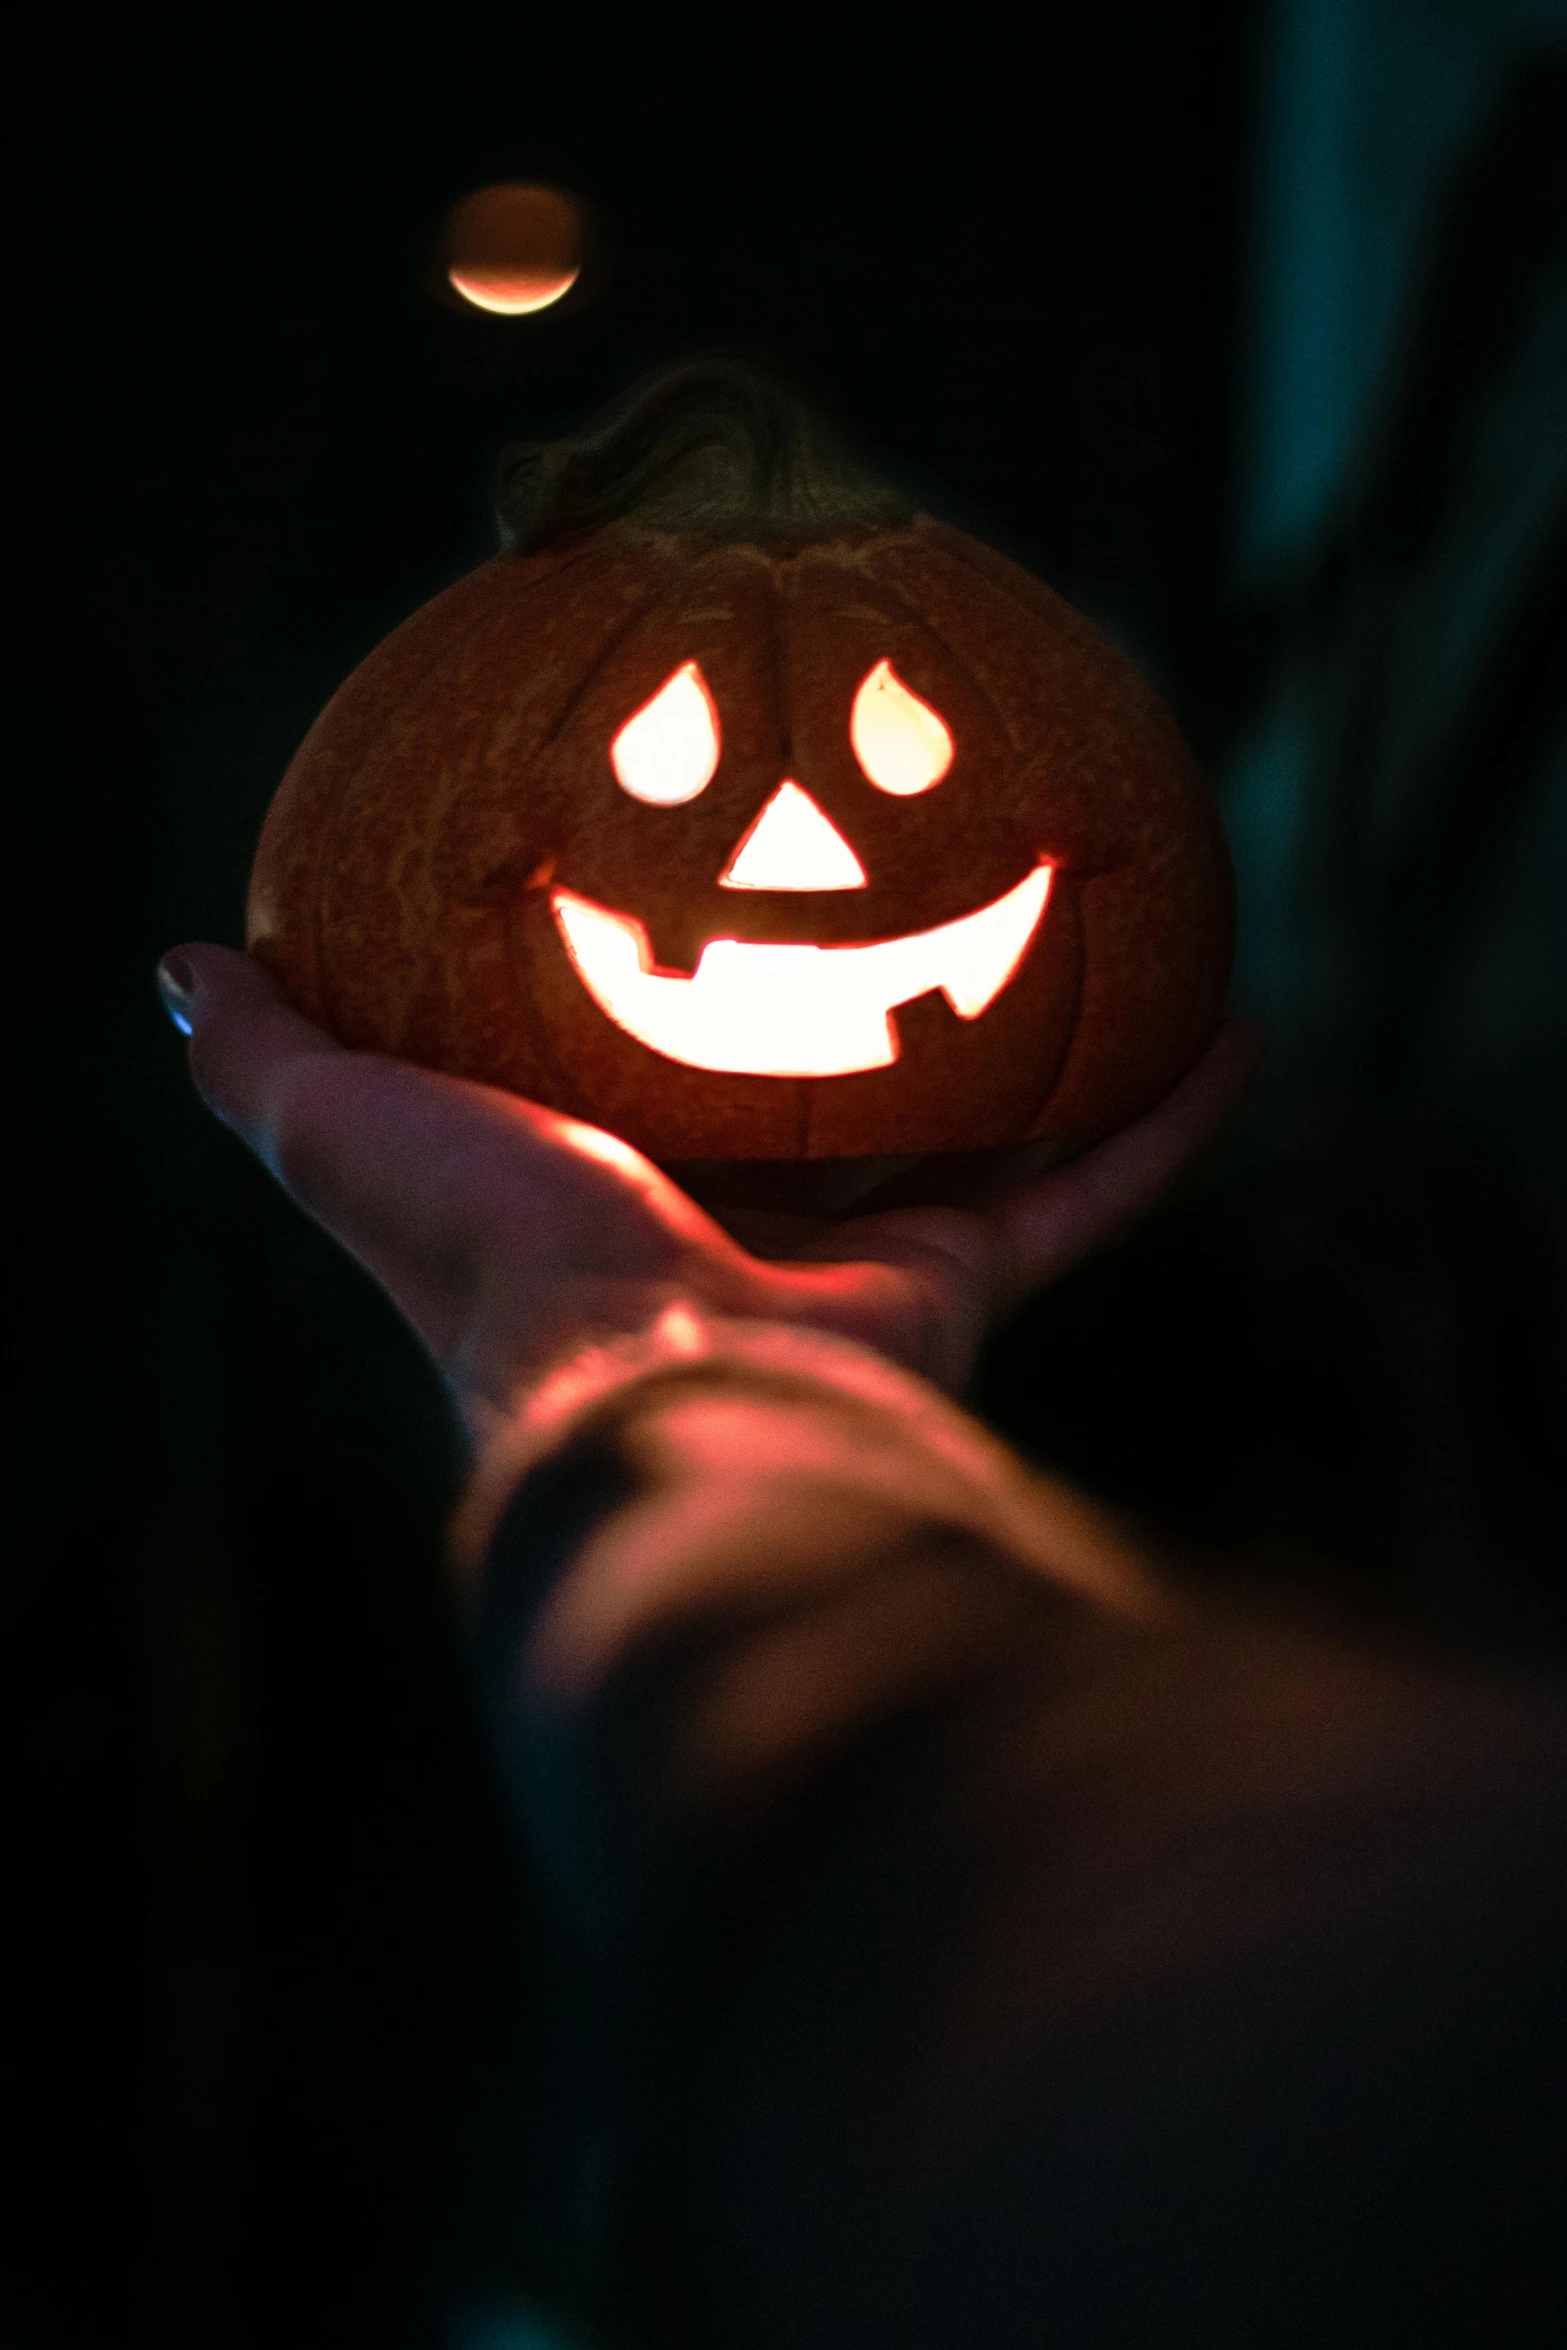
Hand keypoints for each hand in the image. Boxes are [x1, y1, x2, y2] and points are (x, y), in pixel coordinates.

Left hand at [158, 945, 1258, 1433]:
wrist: (645, 1383)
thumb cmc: (486, 1255)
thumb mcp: (342, 1123)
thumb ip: (263, 1054)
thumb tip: (177, 960)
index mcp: (609, 1194)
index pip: (641, 1091)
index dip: (659, 1017)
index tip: (694, 917)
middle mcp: (741, 1236)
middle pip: (812, 1120)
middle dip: (854, 1042)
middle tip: (910, 909)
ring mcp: (858, 1269)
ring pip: (969, 1152)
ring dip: (1035, 1065)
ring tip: (1100, 948)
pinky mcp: (958, 1289)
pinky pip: (1088, 1190)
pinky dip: (1163, 1123)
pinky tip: (1233, 1030)